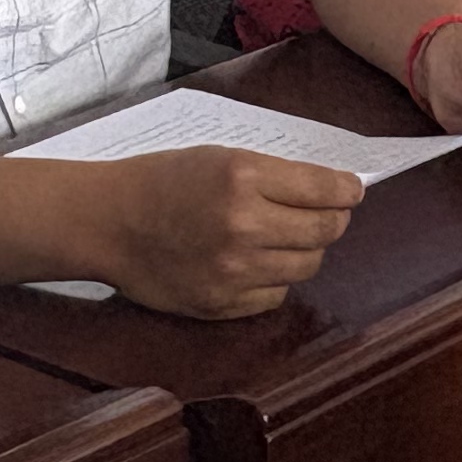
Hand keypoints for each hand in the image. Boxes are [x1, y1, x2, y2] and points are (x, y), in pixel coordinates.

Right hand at [101, 145, 365, 318]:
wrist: (108, 222)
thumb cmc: (161, 181)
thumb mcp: (219, 157)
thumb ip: (273, 175)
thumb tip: (329, 190)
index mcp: (242, 177)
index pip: (323, 189)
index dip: (347, 190)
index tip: (353, 191)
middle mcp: (243, 224)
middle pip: (324, 231)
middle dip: (333, 220)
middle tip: (327, 214)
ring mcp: (234, 270)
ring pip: (306, 266)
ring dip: (304, 250)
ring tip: (285, 238)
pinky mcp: (223, 304)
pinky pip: (275, 296)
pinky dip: (274, 280)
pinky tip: (255, 264)